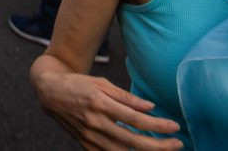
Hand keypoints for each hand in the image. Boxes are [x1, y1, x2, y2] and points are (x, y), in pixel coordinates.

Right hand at [35, 69, 181, 150]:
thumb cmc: (78, 84)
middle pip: (133, 141)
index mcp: (100, 103)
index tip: (175, 127)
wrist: (49, 91)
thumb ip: (126, 97)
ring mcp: (90, 136)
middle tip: (177, 143)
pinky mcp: (85, 145)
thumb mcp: (102, 83)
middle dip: (159, 145)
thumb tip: (150, 107)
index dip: (157, 125)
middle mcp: (95, 122)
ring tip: (163, 148)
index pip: (135, 119)